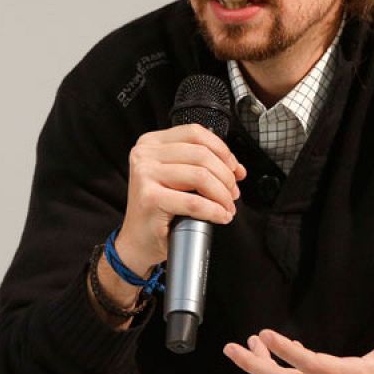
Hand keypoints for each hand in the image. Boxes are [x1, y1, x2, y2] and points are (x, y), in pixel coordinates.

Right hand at [115, 123, 244, 270]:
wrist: (138, 240)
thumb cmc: (158, 210)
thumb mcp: (176, 177)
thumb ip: (200, 165)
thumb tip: (236, 169)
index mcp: (151, 143)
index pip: (195, 133)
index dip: (222, 150)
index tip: (234, 170)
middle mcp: (145, 155)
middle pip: (201, 154)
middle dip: (226, 177)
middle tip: (232, 194)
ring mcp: (145, 175)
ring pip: (200, 176)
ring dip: (222, 195)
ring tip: (227, 207)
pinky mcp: (149, 198)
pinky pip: (194, 202)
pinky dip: (214, 210)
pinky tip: (220, 216)